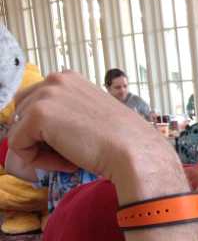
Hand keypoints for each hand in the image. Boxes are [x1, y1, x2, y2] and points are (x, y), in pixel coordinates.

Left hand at [9, 72, 181, 200]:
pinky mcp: (38, 115)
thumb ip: (68, 112)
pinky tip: (67, 162)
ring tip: (70, 158)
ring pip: (20, 131)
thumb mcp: (92, 114)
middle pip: (22, 114)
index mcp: (69, 78)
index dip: (48, 129)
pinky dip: (38, 161)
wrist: (135, 153)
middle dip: (39, 138)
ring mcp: (46, 95)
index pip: (36, 102)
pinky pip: (19, 145)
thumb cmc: (122, 141)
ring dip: (40, 150)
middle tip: (69, 153)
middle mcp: (55, 79)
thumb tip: (45, 129)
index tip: (75, 142)